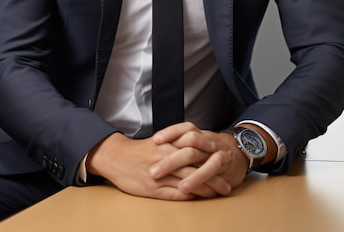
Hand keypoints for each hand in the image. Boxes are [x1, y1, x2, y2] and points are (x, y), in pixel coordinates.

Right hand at [85, 130, 232, 199]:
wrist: (117, 156)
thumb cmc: (140, 151)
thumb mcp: (159, 142)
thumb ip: (177, 145)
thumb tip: (197, 152)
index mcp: (169, 144)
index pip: (196, 152)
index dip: (212, 161)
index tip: (224, 168)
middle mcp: (166, 157)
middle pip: (196, 167)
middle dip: (213, 177)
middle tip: (227, 185)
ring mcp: (159, 174)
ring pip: (188, 182)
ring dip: (205, 189)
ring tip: (217, 194)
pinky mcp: (151, 188)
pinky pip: (174, 194)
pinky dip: (188, 197)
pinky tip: (198, 199)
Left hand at [151, 122, 248, 195]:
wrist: (241, 154)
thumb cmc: (213, 152)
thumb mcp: (200, 144)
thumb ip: (183, 145)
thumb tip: (158, 147)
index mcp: (200, 134)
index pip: (184, 128)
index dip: (170, 132)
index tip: (154, 140)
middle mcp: (207, 140)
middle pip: (187, 142)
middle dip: (169, 157)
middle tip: (153, 171)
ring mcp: (216, 151)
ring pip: (196, 155)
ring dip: (181, 170)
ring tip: (165, 180)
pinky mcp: (224, 164)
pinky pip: (211, 169)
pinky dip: (197, 178)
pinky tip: (186, 188)